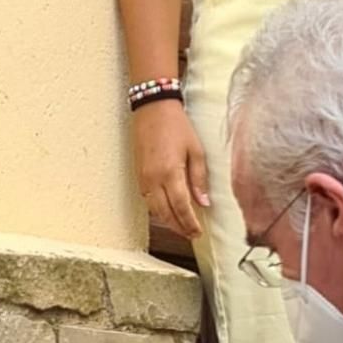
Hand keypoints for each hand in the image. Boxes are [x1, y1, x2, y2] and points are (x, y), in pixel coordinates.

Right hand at [130, 101, 210, 238]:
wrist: (152, 107)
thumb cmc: (176, 125)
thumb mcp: (196, 150)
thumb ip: (199, 179)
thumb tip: (203, 202)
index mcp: (170, 172)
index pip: (181, 207)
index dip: (190, 223)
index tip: (198, 232)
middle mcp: (154, 178)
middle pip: (166, 214)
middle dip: (179, 227)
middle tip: (191, 234)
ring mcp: (144, 178)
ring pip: (155, 210)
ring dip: (169, 222)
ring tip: (182, 227)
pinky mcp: (138, 175)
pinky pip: (148, 200)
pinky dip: (158, 210)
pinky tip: (168, 212)